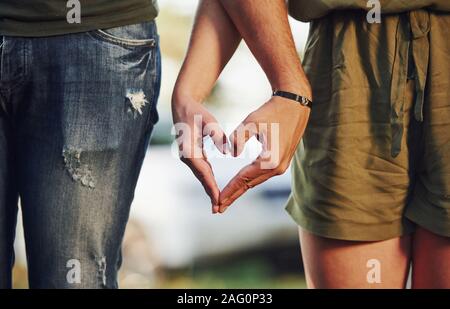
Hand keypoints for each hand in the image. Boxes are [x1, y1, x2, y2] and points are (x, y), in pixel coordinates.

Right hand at [172, 96, 227, 212]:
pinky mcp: (194, 155)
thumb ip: (217, 134)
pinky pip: (203, 170)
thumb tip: (227, 152)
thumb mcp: (207, 119)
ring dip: (209, 190)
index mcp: (189, 150)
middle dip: (210, 194)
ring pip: (202, 176)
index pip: (203, 172)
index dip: (211, 186)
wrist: (182, 105)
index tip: (218, 199)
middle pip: (202, 178)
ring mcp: (190, 157)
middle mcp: (187, 156)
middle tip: (218, 209)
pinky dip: (209, 180)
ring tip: (218, 204)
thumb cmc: (196, 111)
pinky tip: (215, 189)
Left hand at [218, 95, 310, 212]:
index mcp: (270, 160)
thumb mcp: (252, 121)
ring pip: (255, 181)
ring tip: (226, 200)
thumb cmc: (272, 111)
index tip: (216, 201)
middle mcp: (277, 168)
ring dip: (240, 190)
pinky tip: (240, 186)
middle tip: (217, 209)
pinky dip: (248, 182)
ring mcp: (281, 167)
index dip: (229, 190)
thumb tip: (231, 154)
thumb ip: (238, 137)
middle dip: (233, 196)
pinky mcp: (281, 162)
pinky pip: (260, 176)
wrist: (295, 106)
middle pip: (249, 185)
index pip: (243, 179)